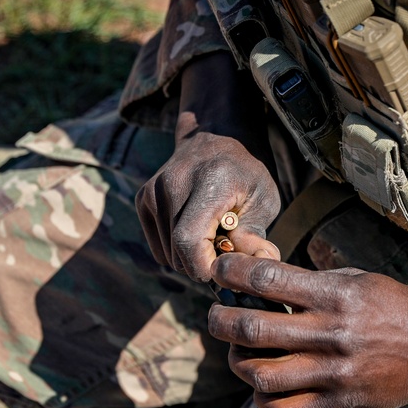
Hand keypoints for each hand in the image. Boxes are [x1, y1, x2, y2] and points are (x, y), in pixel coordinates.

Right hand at [136, 131, 280, 280]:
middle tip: (223, 251)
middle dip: (201, 264)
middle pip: (176, 252)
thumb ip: (255, 234)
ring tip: (210, 237)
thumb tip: (258, 265)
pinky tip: (194, 231)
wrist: (215, 138)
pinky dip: (176, 251)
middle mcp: (174, 182)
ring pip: (166, 254)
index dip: (203, 266)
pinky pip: (158, 248)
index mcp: (208, 182)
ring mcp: (154, 190)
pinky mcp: (144, 198)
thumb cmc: (245, 174)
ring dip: (190, 258)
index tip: (223, 269)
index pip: (188, 240)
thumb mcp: (264, 200)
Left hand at [206, 253, 407, 407]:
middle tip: (217, 315)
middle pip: (253, 329)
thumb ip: (311, 279)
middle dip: (221, 320)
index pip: (267, 278)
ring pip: (262, 374)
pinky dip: (263, 400)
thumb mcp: (356, 279)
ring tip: (239, 352)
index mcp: (335, 294)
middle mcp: (331, 332)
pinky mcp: (337, 402)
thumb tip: (259, 271)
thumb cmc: (395, 308)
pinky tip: (264, 386)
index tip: (220, 270)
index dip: (232, 272)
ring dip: (238, 362)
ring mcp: (333, 372)